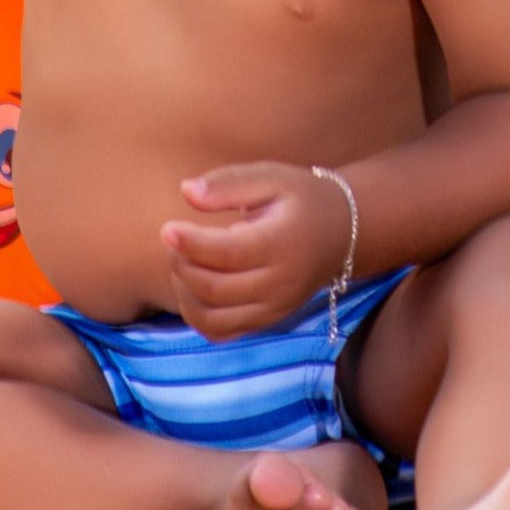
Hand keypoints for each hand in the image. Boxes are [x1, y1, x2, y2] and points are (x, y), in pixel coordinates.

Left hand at [160, 161, 356, 338]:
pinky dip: (196, 316)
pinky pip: (221, 332)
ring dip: (184, 293)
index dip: (191, 245)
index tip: (167, 229)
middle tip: (174, 239)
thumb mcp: (272, 177)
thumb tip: (186, 191)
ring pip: (212, 318)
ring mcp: (273, 308)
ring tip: (182, 261)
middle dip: (182, 265)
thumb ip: (229, 184)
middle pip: (214, 288)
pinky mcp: (266, 321)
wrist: (342, 232)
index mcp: (281, 243)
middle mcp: (279, 283)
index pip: (227, 253)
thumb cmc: (301, 199)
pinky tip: (193, 287)